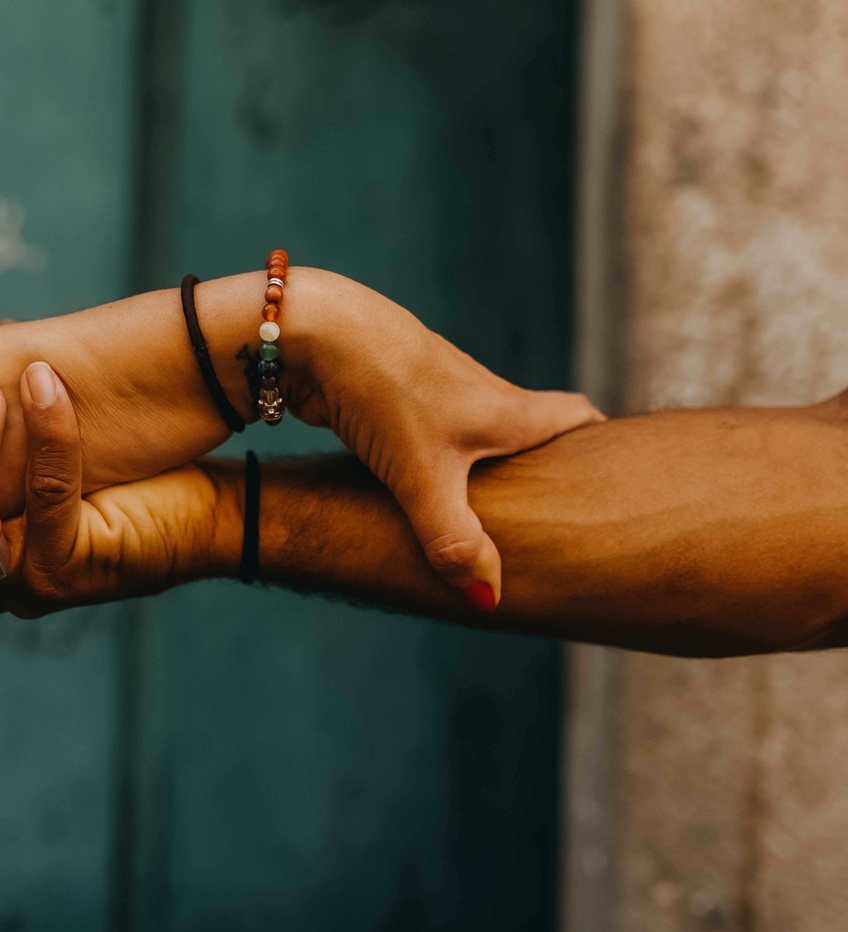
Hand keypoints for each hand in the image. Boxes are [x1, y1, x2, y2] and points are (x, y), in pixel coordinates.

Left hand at [284, 273, 602, 605]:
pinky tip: (424, 492)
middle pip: (534, 427)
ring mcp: (436, 390)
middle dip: (548, 466)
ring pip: (480, 432)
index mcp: (508, 409)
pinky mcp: (395, 394)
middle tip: (560, 515)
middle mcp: (481, 393)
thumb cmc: (381, 390)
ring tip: (496, 515)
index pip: (577, 417)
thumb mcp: (423, 475)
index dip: (602, 444)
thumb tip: (491, 600)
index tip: (619, 478)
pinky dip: (444, 461)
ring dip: (492, 466)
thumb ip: (455, 540)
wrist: (312, 330)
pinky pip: (434, 433)